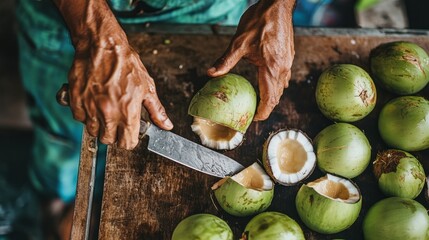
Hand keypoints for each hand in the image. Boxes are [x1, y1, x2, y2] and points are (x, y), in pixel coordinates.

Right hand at [68, 36, 172, 149]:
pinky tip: (92, 103)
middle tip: (116, 120)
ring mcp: (90, 107)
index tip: (129, 134)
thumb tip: (166, 125)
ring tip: (104, 110)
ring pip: (92, 131)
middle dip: (113, 134)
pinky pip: (78, 118)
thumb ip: (156, 110)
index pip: (127, 143)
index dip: (129, 140)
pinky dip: (84, 114)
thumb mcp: (147, 86)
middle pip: (108, 140)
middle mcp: (108, 113)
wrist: (103, 45)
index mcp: (128, 112)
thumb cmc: (126, 63)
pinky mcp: (76, 100)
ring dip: (98, 125)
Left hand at [207, 0, 295, 120]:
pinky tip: (265, 81)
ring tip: (258, 100)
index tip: (253, 119)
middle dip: (266, 107)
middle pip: (277, 96)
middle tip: (253, 113)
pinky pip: (283, 76)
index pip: (270, 99)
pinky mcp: (288, 56)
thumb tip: (210, 73)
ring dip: (271, 96)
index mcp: (271, 68)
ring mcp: (288, 62)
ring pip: (281, 87)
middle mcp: (283, 68)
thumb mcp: (238, 42)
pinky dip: (275, 84)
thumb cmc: (259, 21)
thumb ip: (225, 61)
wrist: (277, 4)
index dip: (262, 113)